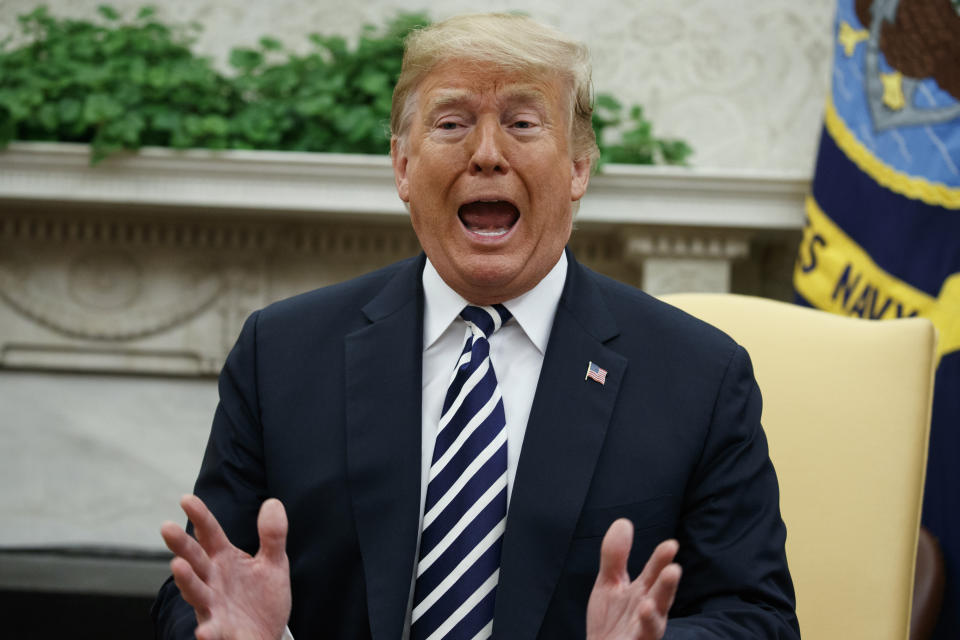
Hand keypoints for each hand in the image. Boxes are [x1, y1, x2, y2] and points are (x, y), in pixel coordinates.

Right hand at [160, 495, 291, 639]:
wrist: (268, 634)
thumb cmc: (263, 598)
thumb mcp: (274, 563)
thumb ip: (272, 535)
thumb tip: (273, 502)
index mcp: (224, 559)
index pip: (209, 533)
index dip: (200, 516)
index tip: (186, 499)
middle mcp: (213, 580)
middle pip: (195, 559)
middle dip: (181, 545)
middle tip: (166, 527)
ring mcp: (214, 605)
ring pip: (196, 591)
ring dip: (186, 580)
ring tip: (178, 566)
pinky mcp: (222, 630)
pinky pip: (213, 630)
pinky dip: (208, 631)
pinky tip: (203, 631)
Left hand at [586, 519, 681, 639]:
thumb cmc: (611, 620)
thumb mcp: (609, 583)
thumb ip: (615, 556)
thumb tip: (624, 522)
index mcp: (644, 593)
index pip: (655, 573)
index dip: (662, 560)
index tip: (671, 544)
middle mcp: (648, 612)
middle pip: (661, 598)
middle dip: (667, 586)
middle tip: (674, 570)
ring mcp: (643, 632)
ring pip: (653, 625)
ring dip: (653, 617)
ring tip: (648, 605)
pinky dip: (640, 633)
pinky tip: (636, 622)